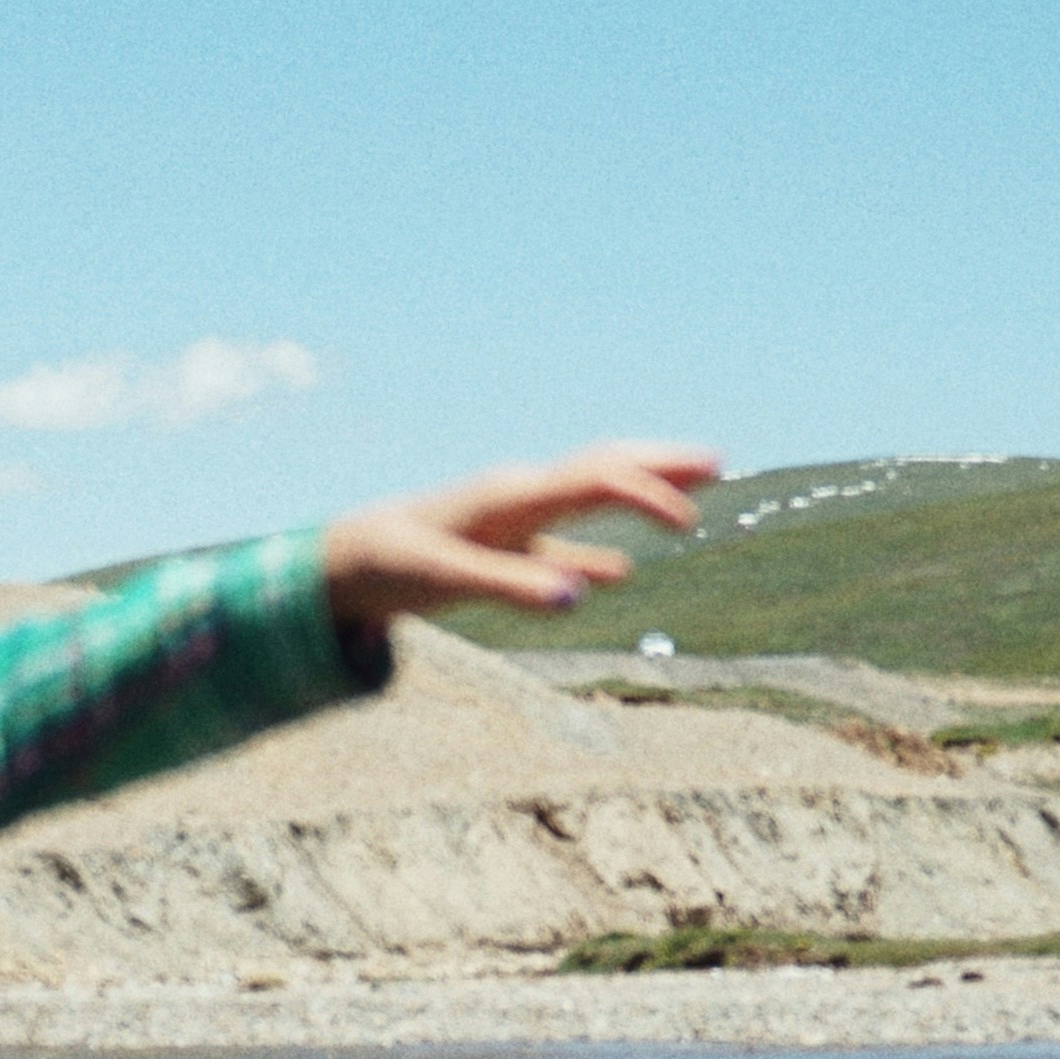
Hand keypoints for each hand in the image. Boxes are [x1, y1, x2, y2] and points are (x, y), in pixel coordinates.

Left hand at [321, 443, 714, 631]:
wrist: (341, 560)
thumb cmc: (391, 563)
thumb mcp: (446, 579)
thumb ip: (510, 587)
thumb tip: (578, 598)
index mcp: (512, 497)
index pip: (595, 481)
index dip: (647, 493)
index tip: (689, 520)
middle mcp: (518, 498)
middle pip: (602, 469)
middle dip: (659, 465)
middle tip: (718, 461)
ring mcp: (511, 523)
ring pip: (587, 498)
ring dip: (638, 495)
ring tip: (690, 496)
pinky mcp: (498, 551)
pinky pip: (559, 545)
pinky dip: (595, 553)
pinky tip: (619, 573)